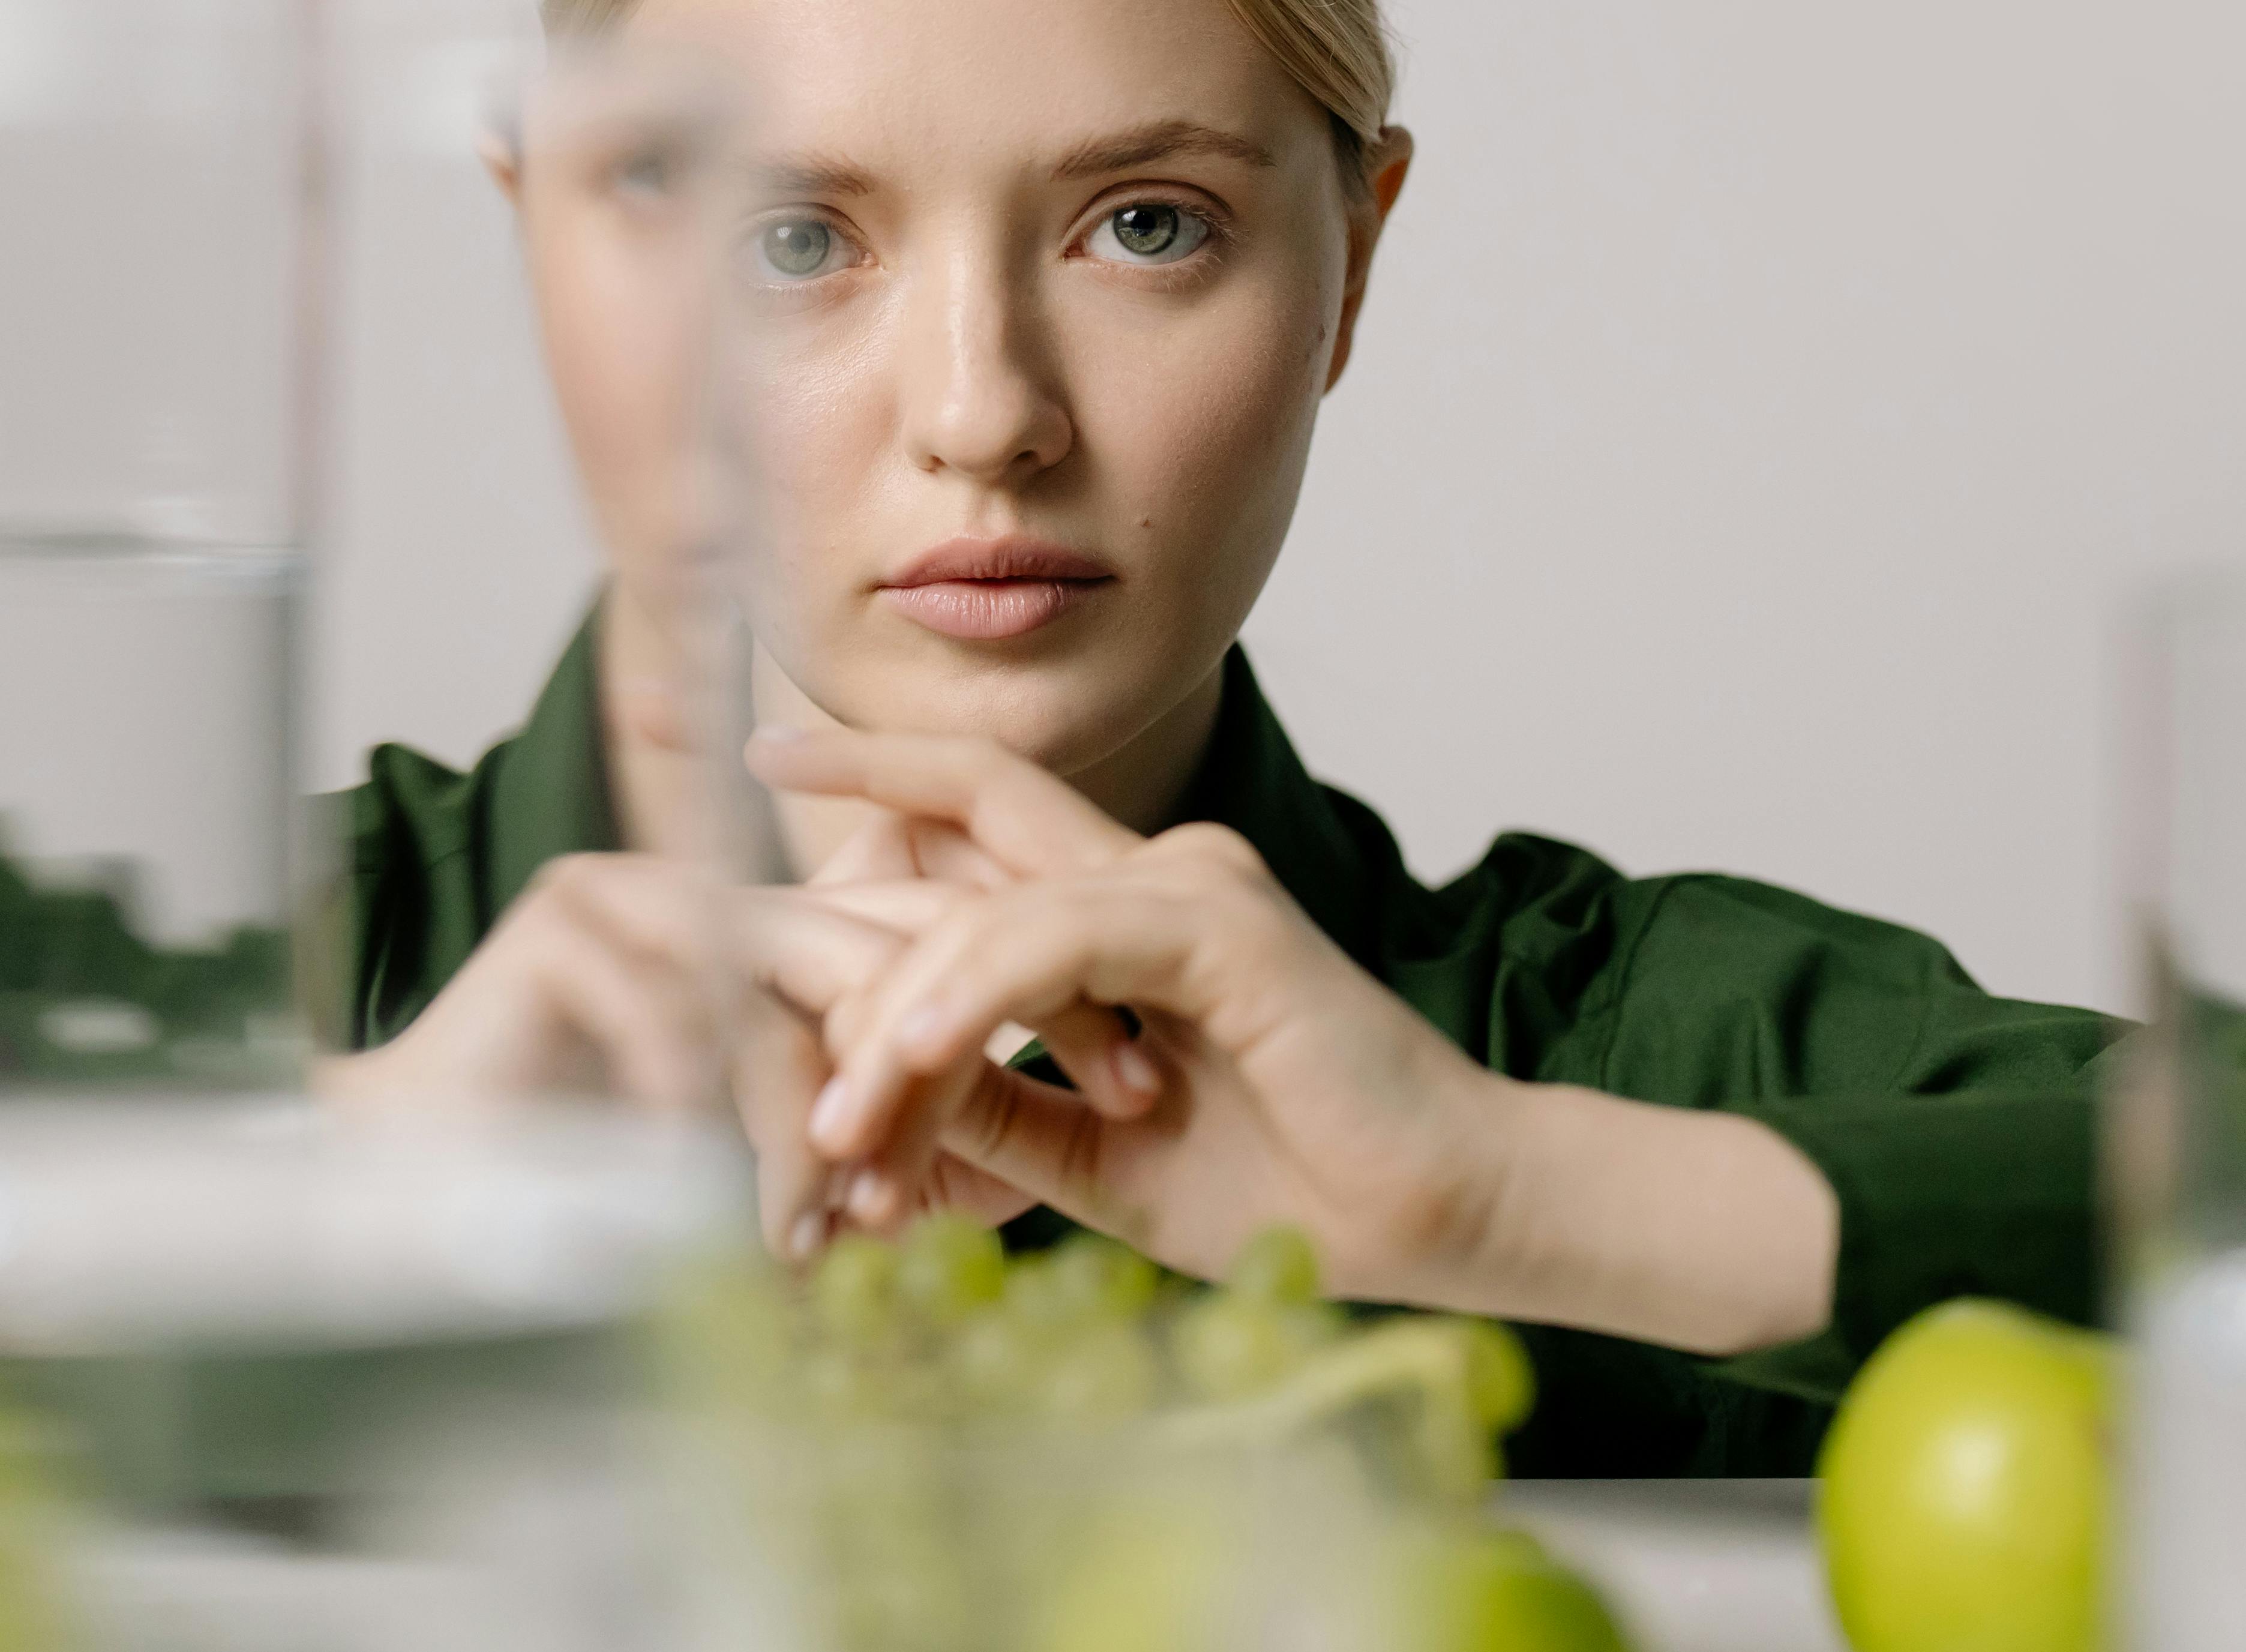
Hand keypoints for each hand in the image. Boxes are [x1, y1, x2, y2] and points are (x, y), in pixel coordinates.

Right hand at [315, 851, 1033, 1258]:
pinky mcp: (585, 915)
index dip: (1061, 996)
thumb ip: (930, 1116)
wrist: (441, 1210)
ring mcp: (672, 886)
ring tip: (867, 1233)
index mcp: (814, 926)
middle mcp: (753, 888)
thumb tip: (1080, 1130)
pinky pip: (705, 1007)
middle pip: (913, 938)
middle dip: (976, 1056)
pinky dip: (744, 1122)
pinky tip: (768, 1225)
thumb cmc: (632, 1194)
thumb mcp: (824, 1155)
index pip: (968, 925)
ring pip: (819, 981)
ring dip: (852, 1117)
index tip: (1136, 1092)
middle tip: (1043, 1157)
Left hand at [747, 727, 1515, 1305]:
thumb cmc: (1293, 1187)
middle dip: (854, 879)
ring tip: (842, 1136)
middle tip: (787, 995)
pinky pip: (1056, 939)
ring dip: (898, 1024)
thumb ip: (996, 1107)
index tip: (770, 795)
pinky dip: (976, 999)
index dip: (875, 800)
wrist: (1439, 1218)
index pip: (975, 832)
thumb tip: (874, 1086)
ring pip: (987, 913)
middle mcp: (1156, 871)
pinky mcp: (1220, 921)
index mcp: (1130, 913)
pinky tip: (918, 1062)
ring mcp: (1189, 884)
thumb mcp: (1095, 1157)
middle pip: (966, 822)